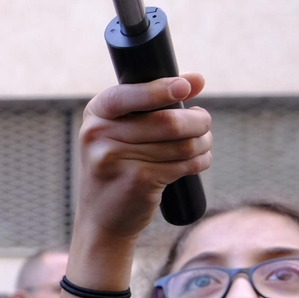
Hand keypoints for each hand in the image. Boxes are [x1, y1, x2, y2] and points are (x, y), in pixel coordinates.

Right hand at [74, 74, 211, 245]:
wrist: (101, 218)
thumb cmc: (118, 167)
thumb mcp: (122, 132)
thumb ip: (154, 103)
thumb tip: (197, 79)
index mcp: (95, 115)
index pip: (127, 95)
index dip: (159, 90)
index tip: (185, 87)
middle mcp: (98, 135)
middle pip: (167, 121)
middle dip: (198, 122)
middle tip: (203, 125)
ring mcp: (116, 160)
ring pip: (182, 144)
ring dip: (203, 143)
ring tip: (201, 145)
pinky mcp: (138, 181)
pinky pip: (184, 164)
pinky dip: (200, 161)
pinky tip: (196, 162)